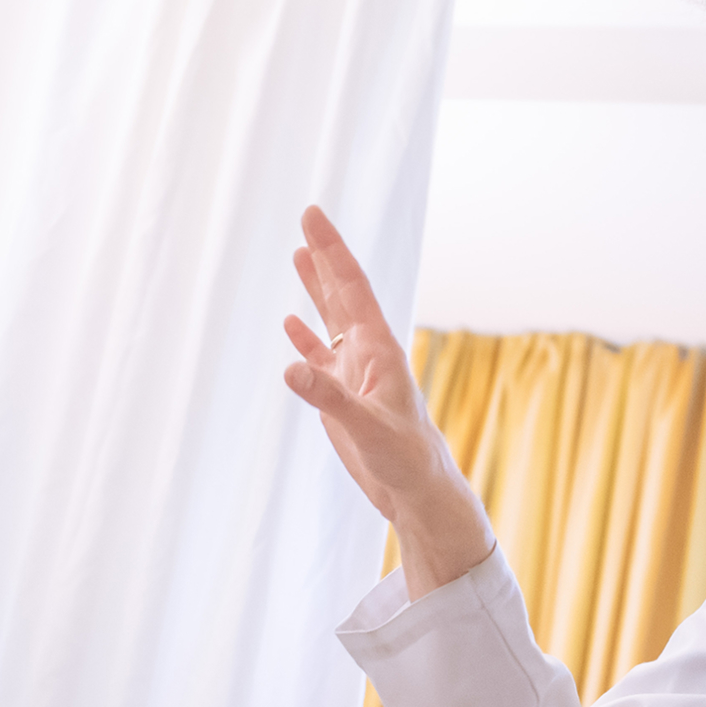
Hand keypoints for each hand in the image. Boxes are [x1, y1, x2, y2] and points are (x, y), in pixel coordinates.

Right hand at [282, 206, 495, 598]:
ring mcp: (355, 373)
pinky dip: (305, 338)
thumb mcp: (366, 427)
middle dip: (324, 257)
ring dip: (315, 289)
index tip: (312, 216)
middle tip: (307, 218)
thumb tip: (289, 366)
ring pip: (332, 320)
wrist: (416, 490)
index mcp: (380, 349)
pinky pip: (321, 357)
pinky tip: (291, 324)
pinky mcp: (343, 397)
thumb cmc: (404, 458)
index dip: (332, 251)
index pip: (351, 288)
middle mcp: (368, 353)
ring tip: (299, 255)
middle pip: (342, 294)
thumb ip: (328, 397)